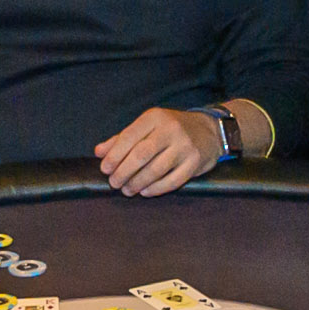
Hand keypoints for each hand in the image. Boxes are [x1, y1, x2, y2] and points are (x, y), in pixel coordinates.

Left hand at [95, 105, 223, 196]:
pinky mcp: (195, 162)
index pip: (129, 137)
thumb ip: (122, 138)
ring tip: (127, 190)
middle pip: (141, 155)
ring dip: (137, 183)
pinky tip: (145, 192)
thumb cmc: (171, 129)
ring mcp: (185, 146)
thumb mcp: (147, 126)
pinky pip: (173, 180)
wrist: (209, 131)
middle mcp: (170, 129)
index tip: (105, 169)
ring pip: (156, 170)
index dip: (114, 155)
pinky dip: (156, 189)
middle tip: (114, 183)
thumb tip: (99, 152)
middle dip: (123, 172)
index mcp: (155, 117)